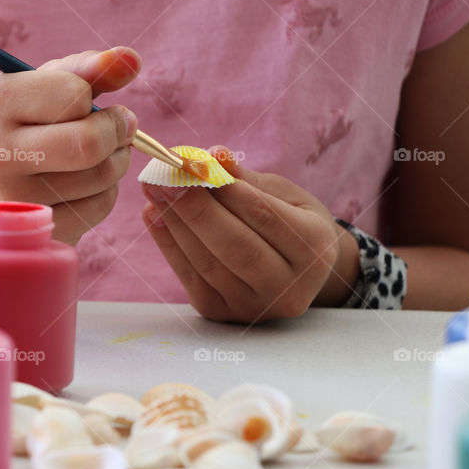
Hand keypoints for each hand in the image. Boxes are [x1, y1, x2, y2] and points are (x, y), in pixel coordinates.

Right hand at [0, 48, 140, 244]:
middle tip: (119, 125)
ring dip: (115, 159)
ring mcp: (14, 202)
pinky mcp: (35, 232)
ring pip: (103, 175)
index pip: (74, 94)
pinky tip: (83, 184)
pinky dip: (105, 190)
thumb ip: (85, 69)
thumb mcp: (36, 88)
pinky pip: (101, 205)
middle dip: (117, 130)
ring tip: (96, 153)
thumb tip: (133, 59)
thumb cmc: (14, 126)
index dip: (89, 96)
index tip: (84, 101)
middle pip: (90, 142)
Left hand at [141, 147, 359, 322]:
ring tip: (153, 188)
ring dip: (174, 222)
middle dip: (195, 208)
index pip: (263, 215)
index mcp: (315, 249)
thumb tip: (215, 154)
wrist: (297, 271)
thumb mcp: (282, 194)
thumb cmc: (290, 221)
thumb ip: (247, 179)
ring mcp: (255, 307)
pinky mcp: (223, 313)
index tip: (191, 162)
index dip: (224, 188)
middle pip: (235, 246)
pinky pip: (191, 276)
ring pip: (208, 263)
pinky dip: (168, 243)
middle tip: (164, 176)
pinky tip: (153, 213)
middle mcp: (289, 288)